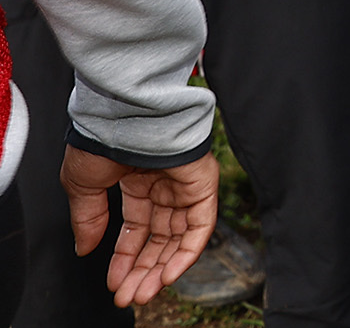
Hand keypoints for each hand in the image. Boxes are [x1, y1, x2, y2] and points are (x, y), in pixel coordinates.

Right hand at [62, 147, 218, 307]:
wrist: (127, 114)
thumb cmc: (104, 138)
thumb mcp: (83, 184)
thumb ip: (88, 219)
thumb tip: (85, 249)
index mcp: (137, 180)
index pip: (136, 228)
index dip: (125, 257)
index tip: (114, 283)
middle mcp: (164, 184)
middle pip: (158, 237)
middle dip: (142, 269)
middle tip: (129, 297)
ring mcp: (185, 184)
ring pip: (179, 236)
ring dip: (162, 268)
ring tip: (143, 293)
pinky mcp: (204, 184)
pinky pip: (201, 225)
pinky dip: (187, 252)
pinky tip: (167, 275)